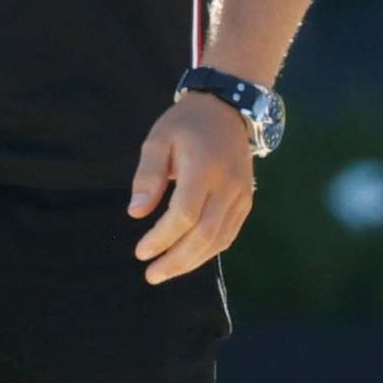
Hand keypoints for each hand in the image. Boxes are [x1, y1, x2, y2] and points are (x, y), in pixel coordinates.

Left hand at [128, 93, 256, 284]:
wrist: (228, 108)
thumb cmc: (186, 124)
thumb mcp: (158, 140)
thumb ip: (147, 176)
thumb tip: (136, 214)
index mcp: (203, 168)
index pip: (184, 214)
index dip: (162, 238)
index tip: (141, 252)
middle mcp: (227, 185)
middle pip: (204, 234)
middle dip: (176, 260)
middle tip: (151, 275)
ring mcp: (241, 194)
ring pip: (218, 238)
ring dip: (192, 261)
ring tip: (166, 272)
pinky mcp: (246, 200)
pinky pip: (230, 233)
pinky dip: (209, 251)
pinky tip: (190, 258)